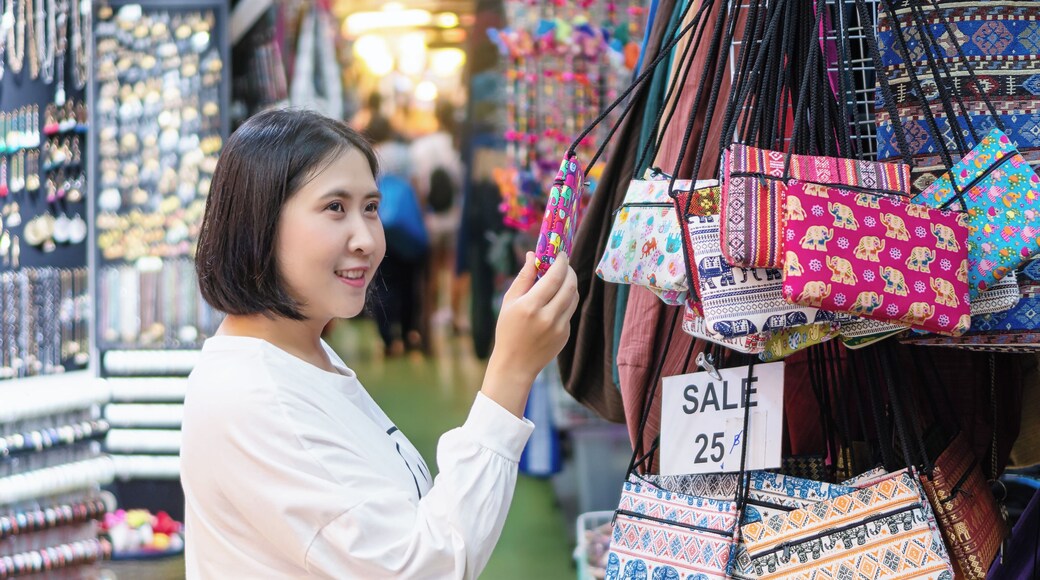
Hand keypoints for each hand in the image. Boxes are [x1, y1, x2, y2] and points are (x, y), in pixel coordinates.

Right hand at [481, 252, 578, 417]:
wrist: (515, 364)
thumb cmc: (508, 330)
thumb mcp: (509, 302)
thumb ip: (523, 277)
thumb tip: (532, 254)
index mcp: (530, 306)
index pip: (555, 277)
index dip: (561, 262)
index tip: (561, 254)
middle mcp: (548, 317)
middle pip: (570, 285)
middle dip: (570, 270)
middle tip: (564, 264)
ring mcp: (559, 327)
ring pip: (574, 297)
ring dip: (571, 284)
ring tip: (561, 279)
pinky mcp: (565, 334)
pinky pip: (570, 311)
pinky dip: (566, 300)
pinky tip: (555, 300)